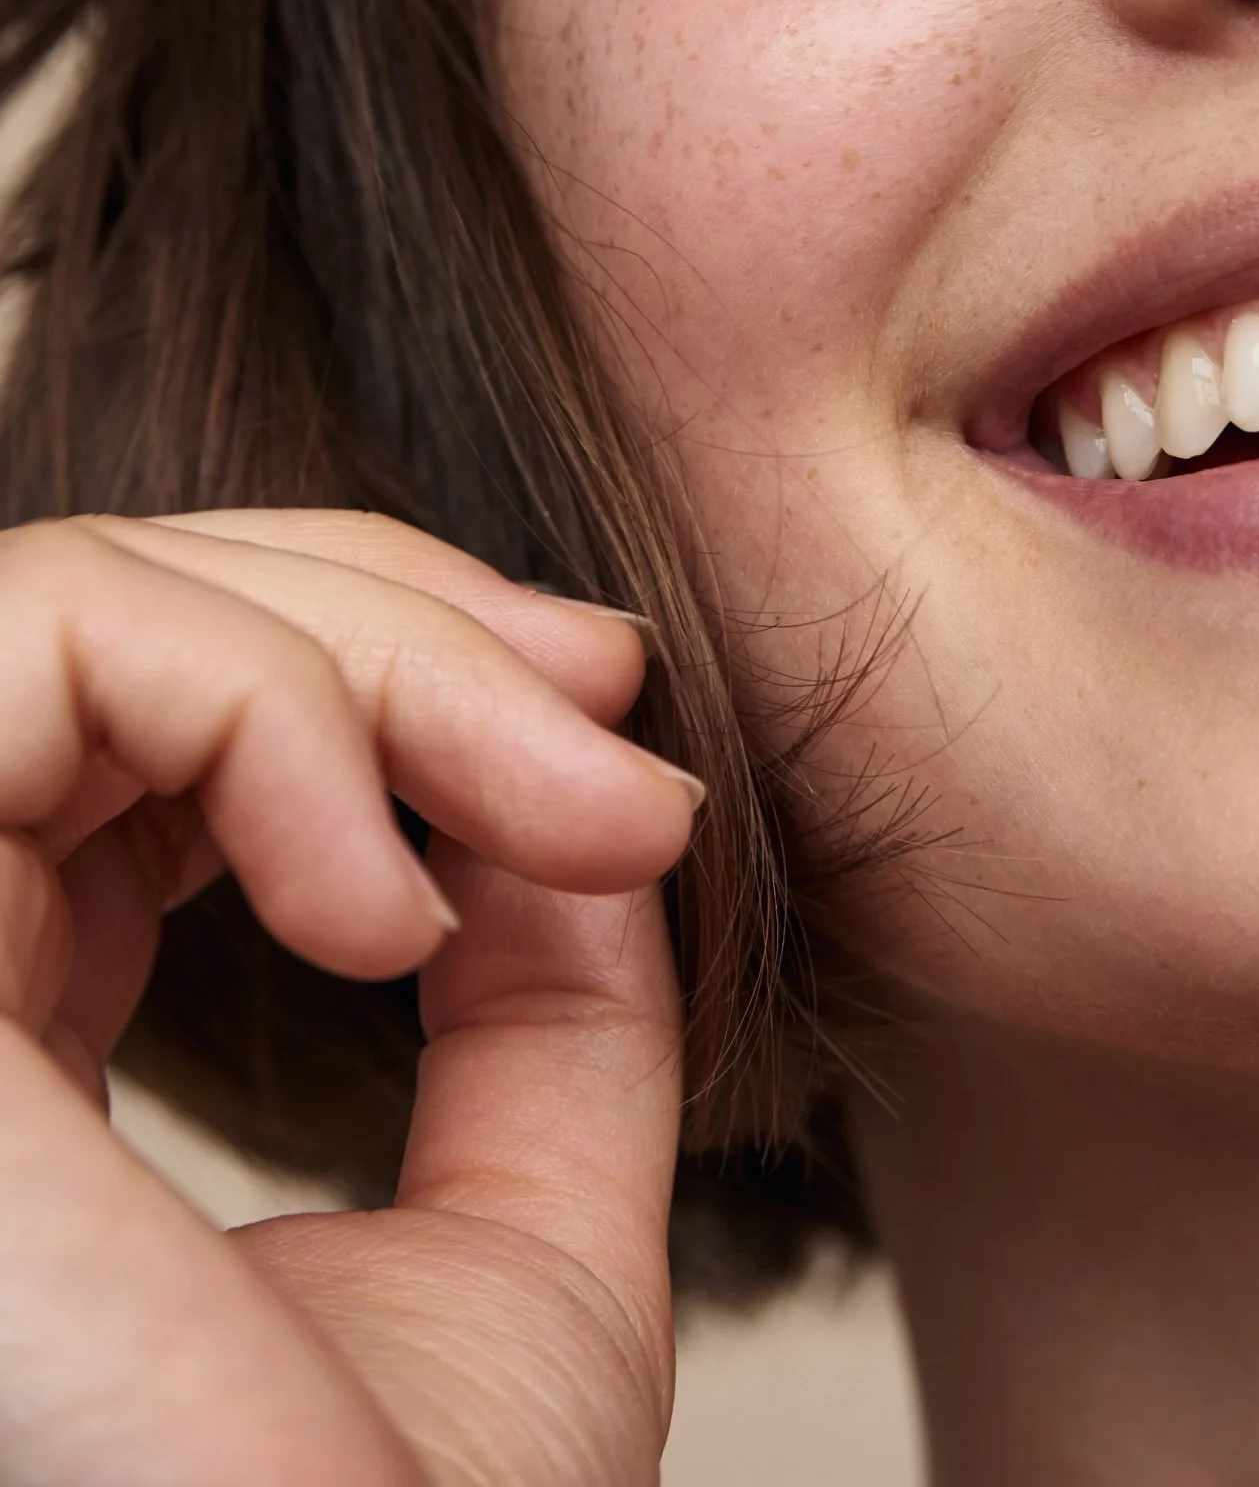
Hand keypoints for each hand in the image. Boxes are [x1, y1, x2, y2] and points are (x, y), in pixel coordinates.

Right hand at [0, 509, 697, 1484]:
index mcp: (25, 1030)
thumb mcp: (520, 1247)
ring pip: (78, 601)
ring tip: (550, 817)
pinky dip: (263, 704)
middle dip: (404, 619)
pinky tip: (388, 912)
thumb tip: (581, 786)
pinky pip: (36, 646)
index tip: (609, 709)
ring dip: (368, 655)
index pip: (155, 723)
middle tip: (610, 709)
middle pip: (120, 621)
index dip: (385, 656)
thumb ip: (546, 1015)